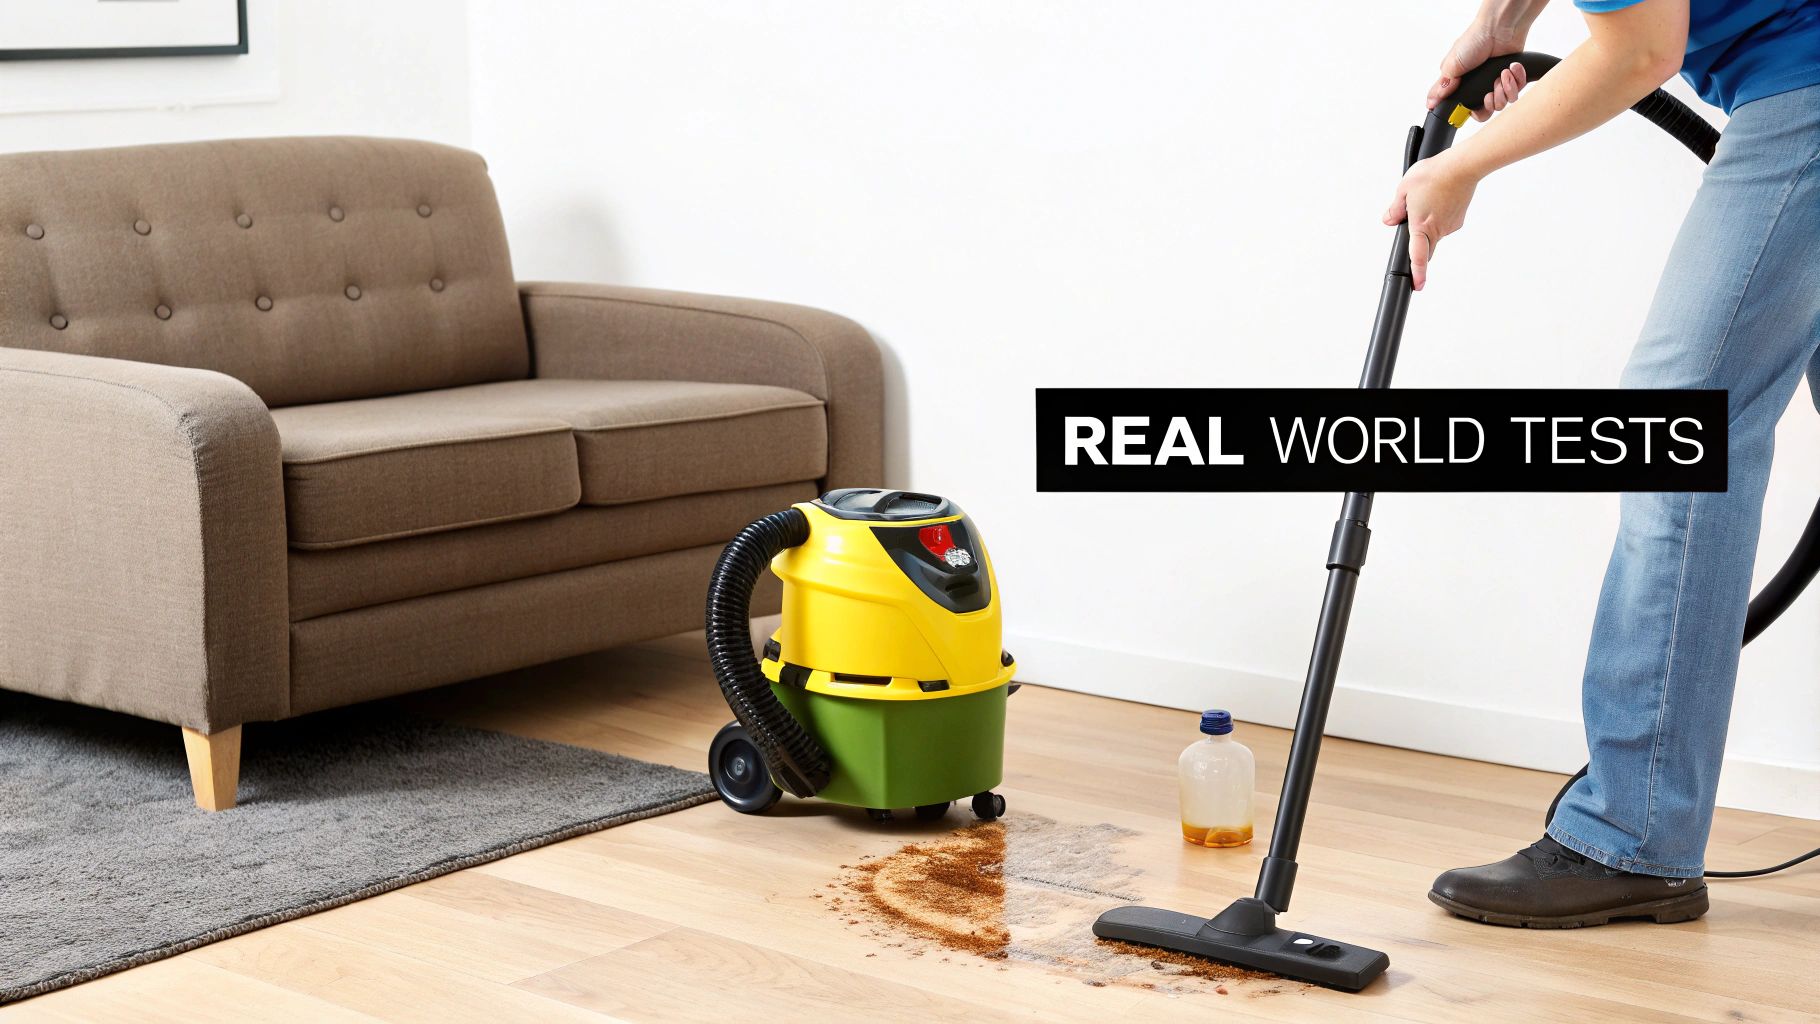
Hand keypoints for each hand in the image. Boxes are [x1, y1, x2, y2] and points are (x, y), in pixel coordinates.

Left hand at [1383, 150, 1480, 290]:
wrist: (1463, 165)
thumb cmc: (1434, 174)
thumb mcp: (1404, 189)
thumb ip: (1395, 209)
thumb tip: (1389, 220)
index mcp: (1422, 225)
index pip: (1418, 256)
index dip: (1418, 273)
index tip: (1418, 286)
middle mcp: (1438, 229)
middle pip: (1426, 247)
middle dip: (1419, 244)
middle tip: (1415, 219)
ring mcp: (1451, 225)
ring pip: (1435, 233)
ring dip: (1428, 224)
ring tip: (1427, 199)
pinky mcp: (1459, 218)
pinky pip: (1445, 224)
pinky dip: (1439, 216)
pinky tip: (1439, 198)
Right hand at [1429, 31, 1530, 120]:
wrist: (1499, 28)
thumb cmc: (1474, 41)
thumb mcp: (1451, 66)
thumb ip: (1441, 88)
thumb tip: (1431, 103)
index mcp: (1462, 85)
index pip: (1464, 109)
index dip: (1470, 112)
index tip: (1472, 109)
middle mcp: (1479, 86)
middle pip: (1486, 111)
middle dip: (1490, 104)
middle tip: (1490, 94)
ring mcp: (1496, 82)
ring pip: (1503, 103)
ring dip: (1504, 90)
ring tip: (1502, 75)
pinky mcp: (1512, 78)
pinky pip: (1517, 91)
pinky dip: (1516, 80)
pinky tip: (1510, 69)